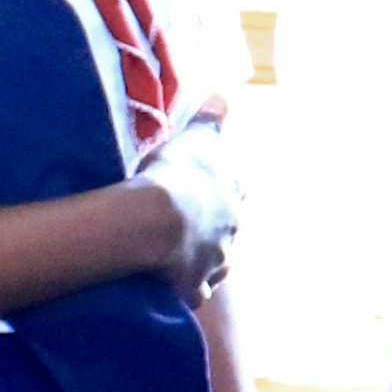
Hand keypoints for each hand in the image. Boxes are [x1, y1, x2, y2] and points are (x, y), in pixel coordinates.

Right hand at [143, 122, 242, 291]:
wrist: (154, 222)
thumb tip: (223, 97)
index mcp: (232, 195)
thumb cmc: (172, 176)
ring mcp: (214, 262)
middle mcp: (230, 231)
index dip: (226, 190)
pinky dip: (187, 291)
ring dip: (207, 261)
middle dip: (218, 229)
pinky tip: (176, 290)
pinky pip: (194, 293)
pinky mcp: (193, 288)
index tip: (214, 190)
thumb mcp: (192, 140)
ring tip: (185, 259)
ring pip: (218, 265)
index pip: (237, 191)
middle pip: (230, 230)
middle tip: (195, 227)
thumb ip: (209, 121)